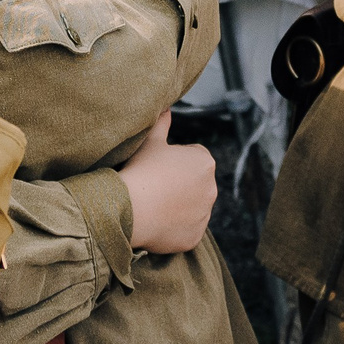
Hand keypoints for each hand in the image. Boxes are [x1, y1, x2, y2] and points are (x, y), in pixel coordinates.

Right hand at [118, 111, 212, 254]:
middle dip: (179, 185)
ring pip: (191, 207)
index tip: (156, 168)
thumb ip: (161, 122)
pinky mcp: (195, 236)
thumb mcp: (150, 141)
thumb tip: (166, 106)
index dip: (172, 162)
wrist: (131, 209)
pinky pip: (186, 230)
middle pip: (194, 184)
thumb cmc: (141, 171)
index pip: (192, 158)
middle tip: (154, 187)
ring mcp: (205, 215)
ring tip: (154, 205)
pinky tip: (157, 222)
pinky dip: (175, 227)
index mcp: (204, 162)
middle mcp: (211, 188)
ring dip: (178, 206)